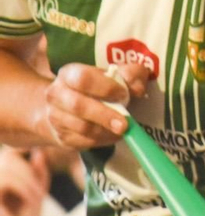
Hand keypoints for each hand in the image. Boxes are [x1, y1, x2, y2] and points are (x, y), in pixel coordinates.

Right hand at [0, 148, 48, 215]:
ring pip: (7, 163)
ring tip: (36, 198)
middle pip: (8, 155)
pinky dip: (23, 186)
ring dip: (28, 180)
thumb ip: (37, 173)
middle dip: (29, 172)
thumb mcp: (34, 193)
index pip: (9, 153)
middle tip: (39, 193)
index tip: (39, 179)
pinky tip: (31, 200)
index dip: (27, 160)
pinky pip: (4, 179)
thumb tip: (39, 152)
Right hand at [33, 61, 147, 150]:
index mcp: (69, 74)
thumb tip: (137, 88)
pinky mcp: (61, 136)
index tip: (123, 94)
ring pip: (80, 127)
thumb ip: (132, 75)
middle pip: (77, 106)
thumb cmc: (100, 88)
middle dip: (104, 116)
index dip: (105, 87)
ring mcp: (55, 117)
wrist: (74, 109)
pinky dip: (101, 140)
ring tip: (122, 129)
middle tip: (125, 124)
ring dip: (105, 130)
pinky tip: (113, 135)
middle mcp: (57, 94)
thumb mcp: (117, 75)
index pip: (82, 78)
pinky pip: (82, 142)